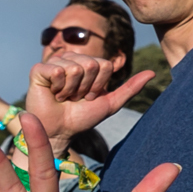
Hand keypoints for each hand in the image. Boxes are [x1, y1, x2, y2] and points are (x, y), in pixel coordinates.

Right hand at [24, 54, 153, 143]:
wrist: (61, 131)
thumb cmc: (83, 117)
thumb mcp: (111, 103)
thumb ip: (131, 88)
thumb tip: (153, 72)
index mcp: (88, 64)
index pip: (104, 65)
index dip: (100, 85)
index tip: (90, 96)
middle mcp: (72, 60)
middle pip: (91, 65)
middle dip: (86, 87)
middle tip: (76, 97)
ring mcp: (55, 63)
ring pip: (75, 68)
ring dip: (72, 89)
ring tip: (64, 97)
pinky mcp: (39, 69)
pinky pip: (57, 70)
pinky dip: (59, 87)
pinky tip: (53, 94)